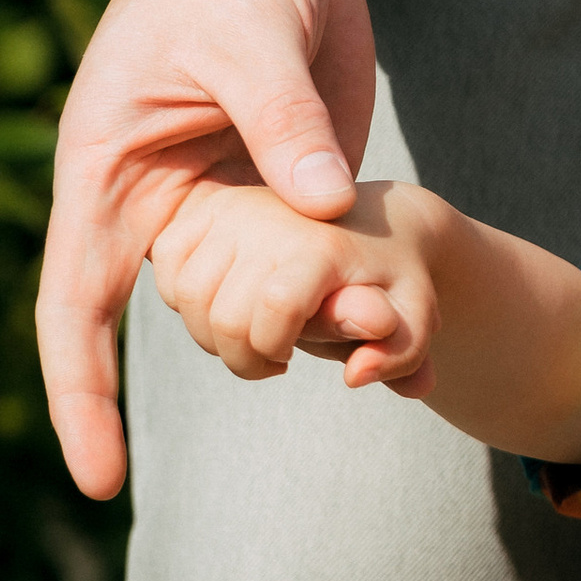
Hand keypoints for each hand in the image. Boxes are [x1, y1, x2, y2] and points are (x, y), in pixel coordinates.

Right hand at [38, 0, 374, 498]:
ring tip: (385, 338)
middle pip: (187, 317)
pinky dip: (344, 300)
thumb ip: (285, 122)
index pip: (75, 307)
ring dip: (311, 331)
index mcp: (111, 174)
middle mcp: (161, 204)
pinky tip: (396, 321)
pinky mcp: (289, 192)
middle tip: (340, 353)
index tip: (100, 484)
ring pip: (256, 304)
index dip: (83, 399)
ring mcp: (229, 203)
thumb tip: (320, 210)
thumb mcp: (251, 35)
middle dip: (253, 351)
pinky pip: (307, 268)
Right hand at [146, 171, 440, 395]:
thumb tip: (356, 375)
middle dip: (243, 357)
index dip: (274, 348)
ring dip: (210, 334)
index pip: (277, 306)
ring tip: (252, 333)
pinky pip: (166, 268)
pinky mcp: (203, 205)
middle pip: (225, 315)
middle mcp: (271, 215)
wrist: (374, 223)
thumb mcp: (414, 316)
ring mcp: (232, 205)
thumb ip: (399, 352)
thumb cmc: (393, 281)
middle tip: (273, 358)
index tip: (291, 358)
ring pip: (186, 296)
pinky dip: (183, 300)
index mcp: (323, 242)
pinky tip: (224, 302)